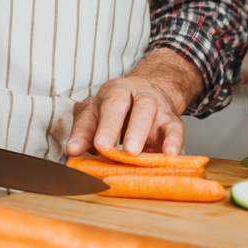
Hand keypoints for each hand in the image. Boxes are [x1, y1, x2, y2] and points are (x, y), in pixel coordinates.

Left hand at [64, 48, 202, 156]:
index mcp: (107, 94)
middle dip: (109, 126)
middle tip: (103, 146)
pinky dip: (173, 141)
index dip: (82, 132)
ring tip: (131, 152)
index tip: (74, 149)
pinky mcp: (171, 119)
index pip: (91, 112)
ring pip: (144, 110)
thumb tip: (73, 151)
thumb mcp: (99, 117)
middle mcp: (129, 94)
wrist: (153, 94)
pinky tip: (170, 153)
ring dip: (137, 131)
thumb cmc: (122, 110)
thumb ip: (86, 134)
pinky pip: (174, 127)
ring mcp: (153, 104)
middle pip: (116, 104)